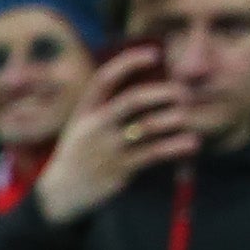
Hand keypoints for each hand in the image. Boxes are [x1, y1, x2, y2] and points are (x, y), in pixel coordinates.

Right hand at [30, 49, 198, 225]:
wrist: (59, 194)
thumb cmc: (80, 153)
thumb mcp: (82, 126)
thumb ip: (107, 108)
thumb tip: (151, 88)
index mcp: (85, 111)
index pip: (106, 78)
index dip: (131, 62)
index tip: (155, 55)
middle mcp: (95, 126)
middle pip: (133, 100)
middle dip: (163, 92)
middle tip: (183, 93)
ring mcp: (108, 148)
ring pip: (149, 126)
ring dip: (175, 119)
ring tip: (188, 117)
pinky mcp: (120, 169)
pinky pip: (154, 153)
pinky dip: (176, 146)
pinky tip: (190, 143)